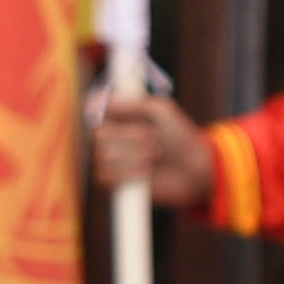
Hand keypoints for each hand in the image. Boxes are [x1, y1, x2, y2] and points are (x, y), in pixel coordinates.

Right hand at [85, 87, 211, 209]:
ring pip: (103, 156)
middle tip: (151, 137)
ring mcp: (110, 160)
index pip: (92, 108)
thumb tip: (104, 101)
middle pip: (97, 134)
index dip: (94, 108)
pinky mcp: (112, 182)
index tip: (102, 108)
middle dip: (127, 136)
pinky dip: (127, 173)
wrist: (191, 169)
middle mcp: (110, 136)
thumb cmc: (179, 137)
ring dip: (132, 156)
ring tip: (154, 156)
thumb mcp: (162, 110)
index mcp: (119, 115)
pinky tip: (146, 172)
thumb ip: (134, 103)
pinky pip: (104, 176)